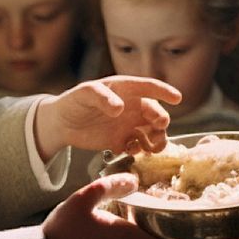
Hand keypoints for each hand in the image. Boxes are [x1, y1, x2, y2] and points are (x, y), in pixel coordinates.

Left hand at [34, 76, 181, 161]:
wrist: (62, 124)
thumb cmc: (74, 101)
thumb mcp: (85, 94)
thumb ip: (102, 97)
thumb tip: (120, 108)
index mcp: (126, 89)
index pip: (149, 87)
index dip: (164, 91)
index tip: (177, 98)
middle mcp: (133, 106)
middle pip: (155, 113)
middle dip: (161, 121)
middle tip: (158, 129)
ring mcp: (129, 125)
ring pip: (152, 132)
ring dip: (156, 140)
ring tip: (150, 147)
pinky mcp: (123, 141)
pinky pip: (138, 147)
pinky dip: (140, 150)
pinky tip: (131, 151)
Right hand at [42, 173, 179, 238]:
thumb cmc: (63, 228)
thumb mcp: (84, 198)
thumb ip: (110, 186)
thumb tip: (133, 179)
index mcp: (126, 238)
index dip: (180, 236)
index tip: (189, 221)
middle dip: (168, 227)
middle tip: (175, 206)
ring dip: (151, 228)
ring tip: (156, 204)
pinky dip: (138, 230)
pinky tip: (132, 212)